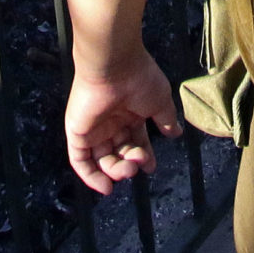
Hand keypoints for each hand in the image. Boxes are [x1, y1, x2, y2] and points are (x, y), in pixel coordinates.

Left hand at [63, 58, 180, 194]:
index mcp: (129, 112)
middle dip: (131, 163)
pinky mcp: (77, 132)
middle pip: (119, 152)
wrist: (114, 65)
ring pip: (102, 159)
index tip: (151, 167)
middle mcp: (110, 120)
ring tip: (129, 168)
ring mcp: (93, 126)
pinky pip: (80, 160)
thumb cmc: (139, 79)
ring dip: (117, 171)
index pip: (135, 140)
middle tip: (139, 163)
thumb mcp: (160, 101)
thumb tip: (176, 134)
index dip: (143, 156)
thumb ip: (166, 119)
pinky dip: (90, 176)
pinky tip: (105, 187)